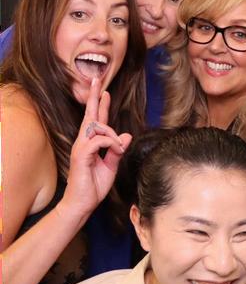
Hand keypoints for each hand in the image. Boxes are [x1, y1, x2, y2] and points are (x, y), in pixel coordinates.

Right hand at [60, 78, 131, 222]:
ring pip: (97, 127)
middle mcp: (84, 142)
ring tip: (119, 147)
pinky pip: (97, 140)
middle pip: (90, 115)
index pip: (96, 120)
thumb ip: (117, 150)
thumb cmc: (94, 185)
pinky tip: (116, 149)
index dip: (101, 105)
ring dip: (112, 134)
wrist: (82, 203)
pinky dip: (110, 142)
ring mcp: (81, 148)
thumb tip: (126, 135)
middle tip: (97, 80)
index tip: (104, 91)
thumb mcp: (111, 166)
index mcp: (91, 143)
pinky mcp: (81, 155)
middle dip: (94, 98)